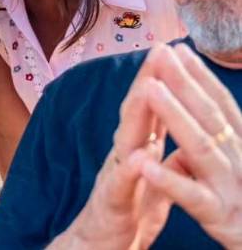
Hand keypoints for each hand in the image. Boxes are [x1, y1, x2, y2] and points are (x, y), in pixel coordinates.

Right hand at [50, 44, 176, 249]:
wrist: (99, 246)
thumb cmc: (127, 211)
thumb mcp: (152, 175)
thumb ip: (164, 151)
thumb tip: (179, 126)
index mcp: (138, 148)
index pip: (152, 108)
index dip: (163, 79)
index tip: (176, 50)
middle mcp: (123, 154)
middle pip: (136, 112)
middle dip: (148, 81)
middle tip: (159, 50)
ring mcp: (115, 175)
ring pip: (126, 139)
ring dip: (137, 113)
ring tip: (148, 87)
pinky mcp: (112, 202)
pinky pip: (121, 183)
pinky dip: (130, 168)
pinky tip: (139, 156)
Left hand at [135, 44, 241, 248]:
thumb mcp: (236, 168)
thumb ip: (221, 143)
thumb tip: (199, 110)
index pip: (221, 105)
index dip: (201, 77)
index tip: (179, 49)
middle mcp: (240, 160)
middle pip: (210, 116)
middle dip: (184, 83)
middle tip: (160, 53)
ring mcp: (231, 186)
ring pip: (201, 146)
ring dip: (174, 115)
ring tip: (150, 88)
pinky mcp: (219, 215)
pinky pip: (191, 194)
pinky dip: (168, 177)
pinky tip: (143, 162)